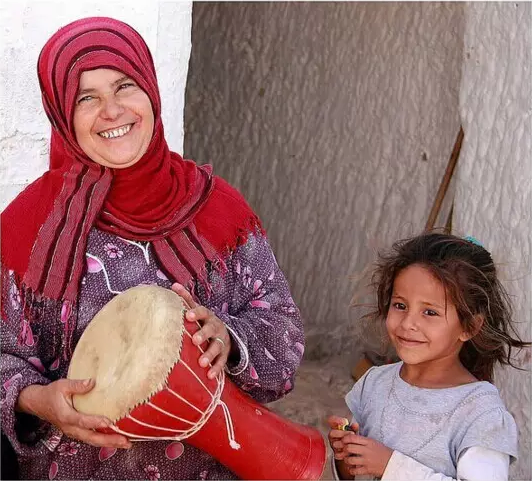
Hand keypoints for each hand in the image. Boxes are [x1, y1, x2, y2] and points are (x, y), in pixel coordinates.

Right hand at [17, 380, 131, 448]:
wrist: (38, 404)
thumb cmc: (51, 393)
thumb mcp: (62, 385)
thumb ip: (77, 385)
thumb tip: (92, 382)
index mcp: (65, 416)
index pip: (82, 421)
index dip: (95, 422)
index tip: (109, 422)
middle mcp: (70, 427)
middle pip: (90, 437)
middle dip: (108, 440)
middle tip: (125, 441)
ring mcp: (73, 432)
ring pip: (92, 440)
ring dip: (109, 443)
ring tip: (126, 443)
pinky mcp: (77, 432)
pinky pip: (91, 438)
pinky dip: (104, 441)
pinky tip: (117, 440)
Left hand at [172, 283, 231, 378]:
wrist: (224, 333)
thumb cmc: (203, 321)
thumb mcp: (197, 310)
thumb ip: (186, 299)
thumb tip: (173, 285)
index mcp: (207, 316)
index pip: (202, 311)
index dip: (196, 313)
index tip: (188, 316)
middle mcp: (215, 327)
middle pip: (211, 329)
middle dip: (203, 334)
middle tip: (194, 340)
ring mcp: (221, 340)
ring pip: (217, 346)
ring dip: (210, 354)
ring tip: (201, 362)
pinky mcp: (224, 354)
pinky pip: (222, 362)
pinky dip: (216, 368)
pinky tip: (210, 375)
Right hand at [327, 415, 358, 459]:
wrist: (353, 452)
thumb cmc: (352, 440)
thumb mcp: (354, 432)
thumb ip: (354, 428)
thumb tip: (355, 425)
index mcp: (336, 428)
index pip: (331, 421)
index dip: (336, 420)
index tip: (345, 421)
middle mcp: (333, 436)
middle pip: (332, 433)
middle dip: (342, 433)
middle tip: (352, 433)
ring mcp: (334, 445)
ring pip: (335, 444)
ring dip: (344, 443)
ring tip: (352, 443)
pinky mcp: (336, 454)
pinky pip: (338, 454)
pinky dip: (344, 453)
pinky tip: (350, 452)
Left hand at [341, 433, 392, 477]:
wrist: (393, 462)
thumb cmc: (382, 451)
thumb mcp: (373, 441)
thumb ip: (362, 439)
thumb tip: (350, 434)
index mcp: (368, 442)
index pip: (352, 437)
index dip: (344, 438)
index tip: (343, 440)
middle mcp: (367, 450)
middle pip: (349, 448)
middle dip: (344, 449)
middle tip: (344, 450)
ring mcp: (367, 461)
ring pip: (350, 460)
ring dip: (346, 460)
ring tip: (347, 459)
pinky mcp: (367, 470)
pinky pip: (354, 470)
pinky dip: (351, 470)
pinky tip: (351, 468)